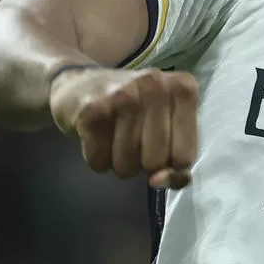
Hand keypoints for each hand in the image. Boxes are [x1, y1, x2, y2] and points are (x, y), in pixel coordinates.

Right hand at [49, 66, 198, 189]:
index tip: (162, 150)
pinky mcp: (91, 109)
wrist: (79, 82)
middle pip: (154, 163)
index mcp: (183, 89)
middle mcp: (155, 86)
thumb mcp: (169, 126)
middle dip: (142, 164)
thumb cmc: (134, 109)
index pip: (184, 157)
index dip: (170, 166)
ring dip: (119, 162)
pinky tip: (97, 136)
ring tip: (115, 137)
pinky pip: (99, 161)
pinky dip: (97, 159)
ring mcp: (122, 95)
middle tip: (134, 140)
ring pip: (126, 165)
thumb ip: (179, 160)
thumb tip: (158, 181)